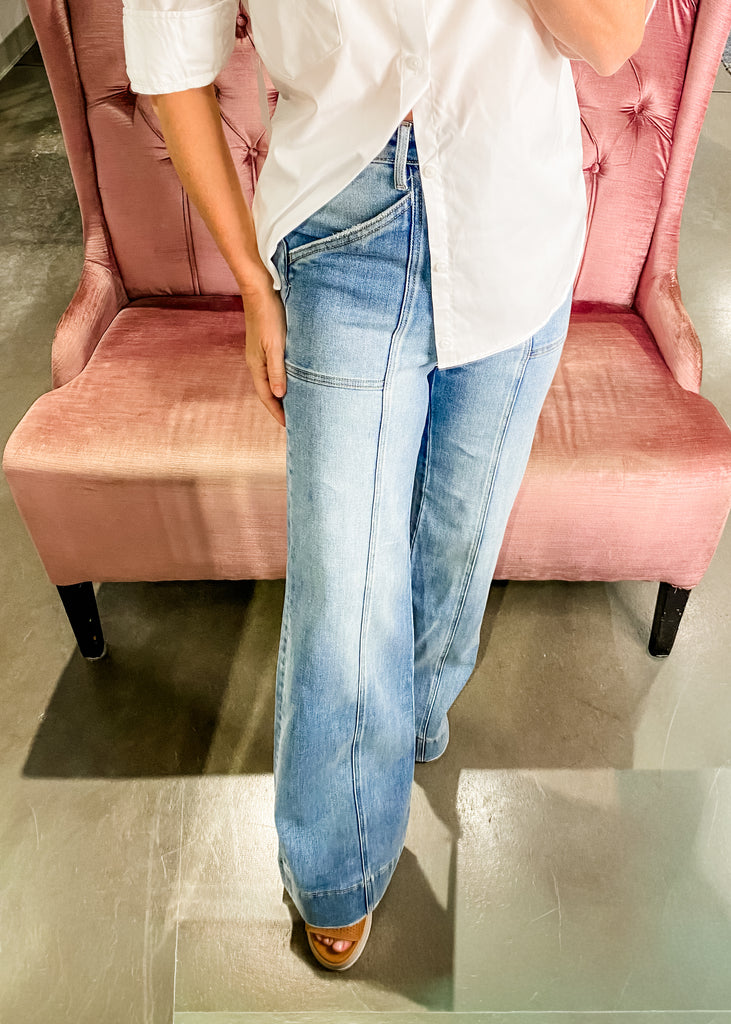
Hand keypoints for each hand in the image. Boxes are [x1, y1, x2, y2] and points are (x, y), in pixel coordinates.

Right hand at [241, 266, 287, 427]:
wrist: (260, 290)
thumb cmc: (269, 316)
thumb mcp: (275, 345)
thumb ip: (277, 370)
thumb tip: (280, 395)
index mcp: (256, 364)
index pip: (266, 396)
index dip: (277, 412)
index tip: (288, 426)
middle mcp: (257, 361)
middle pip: (268, 391)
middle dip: (279, 406)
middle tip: (294, 420)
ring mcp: (261, 353)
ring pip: (272, 379)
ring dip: (282, 393)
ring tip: (295, 404)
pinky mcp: (268, 344)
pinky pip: (275, 368)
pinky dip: (283, 379)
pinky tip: (293, 379)